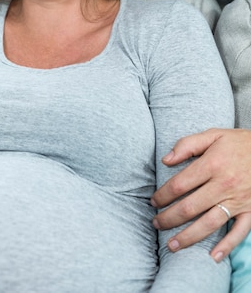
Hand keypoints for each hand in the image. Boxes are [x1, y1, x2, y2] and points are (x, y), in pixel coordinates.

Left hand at [152, 128, 250, 260]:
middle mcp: (224, 185)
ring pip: (209, 223)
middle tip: (156, 223)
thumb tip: (166, 159)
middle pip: (190, 207)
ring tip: (171, 245)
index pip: (179, 185)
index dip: (162, 195)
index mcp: (212, 164)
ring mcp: (238, 200)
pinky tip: (213, 257)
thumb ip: (188, 145)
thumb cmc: (239, 142)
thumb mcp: (213, 134)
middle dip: (169, 218)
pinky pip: (239, 232)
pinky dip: (227, 246)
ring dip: (189, 237)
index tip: (153, 201)